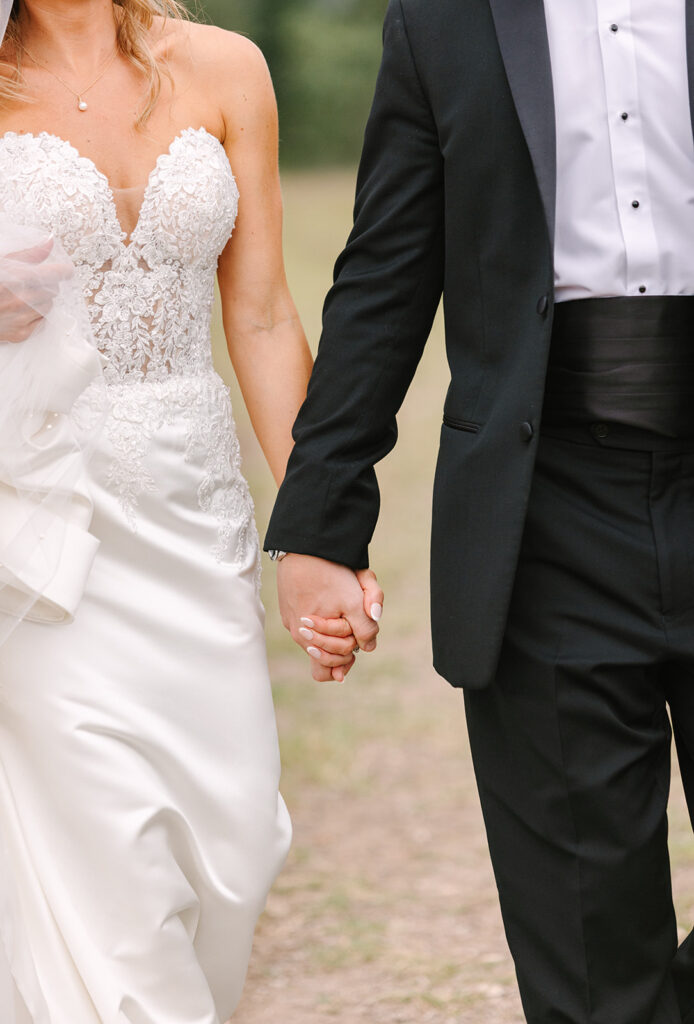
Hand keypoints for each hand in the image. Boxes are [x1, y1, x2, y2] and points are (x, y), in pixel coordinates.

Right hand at [0, 239, 72, 343]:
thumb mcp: (2, 263)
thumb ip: (29, 254)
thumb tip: (50, 242)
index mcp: (18, 278)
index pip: (56, 274)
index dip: (63, 271)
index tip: (66, 270)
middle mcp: (22, 299)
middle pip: (53, 290)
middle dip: (45, 285)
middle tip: (28, 284)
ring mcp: (22, 318)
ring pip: (49, 306)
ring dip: (41, 301)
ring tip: (21, 297)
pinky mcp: (21, 334)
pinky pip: (42, 322)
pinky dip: (35, 316)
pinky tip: (19, 311)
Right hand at [277, 555, 383, 682]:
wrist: (305, 545)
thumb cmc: (331, 574)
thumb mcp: (355, 601)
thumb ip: (366, 628)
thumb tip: (369, 647)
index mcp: (311, 639)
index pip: (327, 671)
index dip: (346, 662)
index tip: (356, 649)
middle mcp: (298, 634)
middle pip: (321, 655)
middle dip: (341, 646)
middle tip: (353, 629)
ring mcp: (290, 620)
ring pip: (315, 637)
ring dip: (331, 630)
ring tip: (342, 612)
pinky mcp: (287, 606)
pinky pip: (307, 622)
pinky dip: (320, 618)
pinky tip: (328, 601)